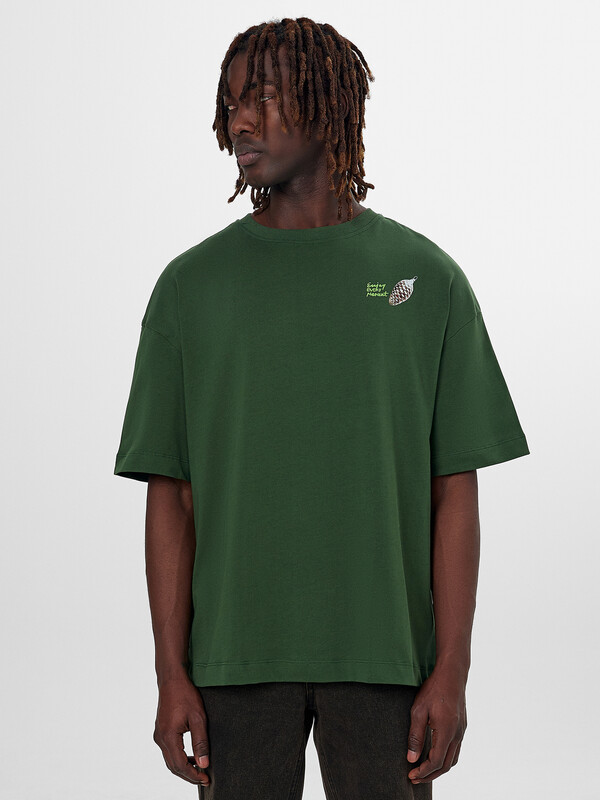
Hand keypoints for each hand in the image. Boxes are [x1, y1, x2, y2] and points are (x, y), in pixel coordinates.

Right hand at [153, 676, 210, 785]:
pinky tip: (190, 757)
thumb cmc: (186, 695)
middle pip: (173, 766)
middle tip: (204, 778)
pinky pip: (168, 751)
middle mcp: (160, 738)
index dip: (193, 775)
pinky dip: (179, 758)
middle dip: (189, 775)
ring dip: (183, 768)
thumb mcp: (198, 718)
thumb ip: (201, 742)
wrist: (172, 679)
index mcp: (168, 736)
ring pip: (170, 760)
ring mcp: (158, 735)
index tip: (206, 778)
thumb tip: (204, 763)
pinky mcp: (160, 731)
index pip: (180, 765)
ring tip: (199, 769)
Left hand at [406, 664, 466, 783]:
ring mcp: (462, 731)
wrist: (452, 674)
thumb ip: (415, 736)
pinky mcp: (462, 726)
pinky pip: (456, 749)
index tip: (411, 775)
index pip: (436, 762)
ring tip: (424, 770)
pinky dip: (445, 758)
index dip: (423, 772)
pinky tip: (434, 754)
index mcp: (447, 732)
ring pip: (453, 759)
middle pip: (447, 765)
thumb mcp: (418, 711)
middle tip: (415, 777)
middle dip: (430, 775)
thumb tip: (411, 759)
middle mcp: (457, 735)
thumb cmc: (433, 689)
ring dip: (439, 768)